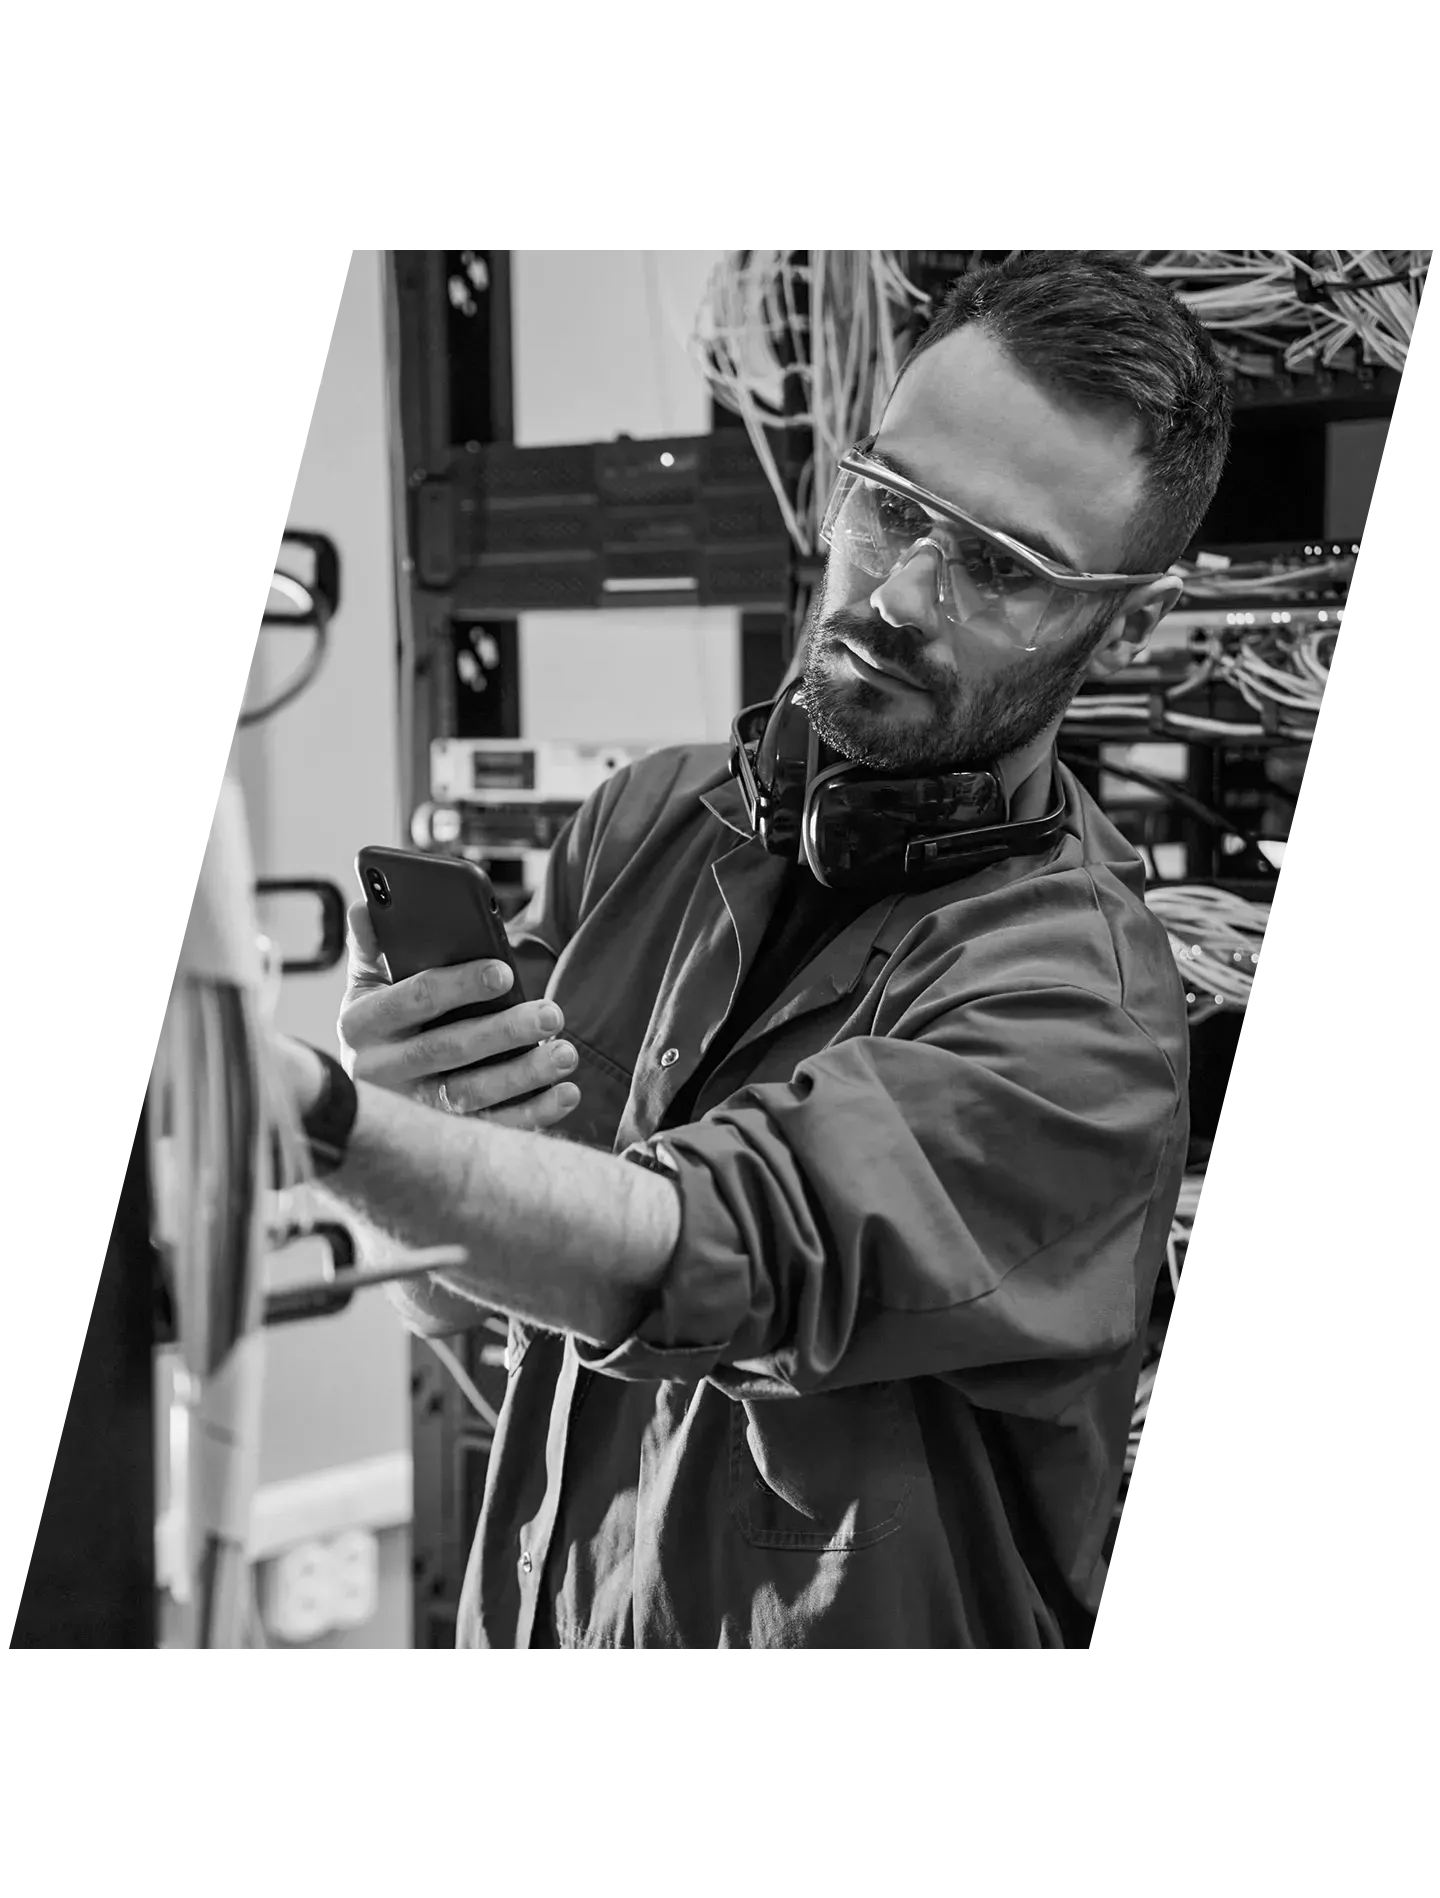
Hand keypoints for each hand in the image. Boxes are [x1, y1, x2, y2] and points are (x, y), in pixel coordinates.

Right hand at [337, 901, 581, 1132]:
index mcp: (360, 1023)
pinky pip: (489, 1127)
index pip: (414, 998)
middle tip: (551, 1014)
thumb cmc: (382, 1017)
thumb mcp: (368, 982)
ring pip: (470, 1095)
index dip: (459, 984)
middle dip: (503, 1032)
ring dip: (523, 1075)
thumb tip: (364, 908)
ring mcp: (411, 1106)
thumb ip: (371, 946)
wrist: (365, 1086)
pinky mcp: (441, 1134)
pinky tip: (565, 1093)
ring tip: (565, 1054)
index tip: (504, 972)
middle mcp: (379, 1070)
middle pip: (447, 1049)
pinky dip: (531, 1113)